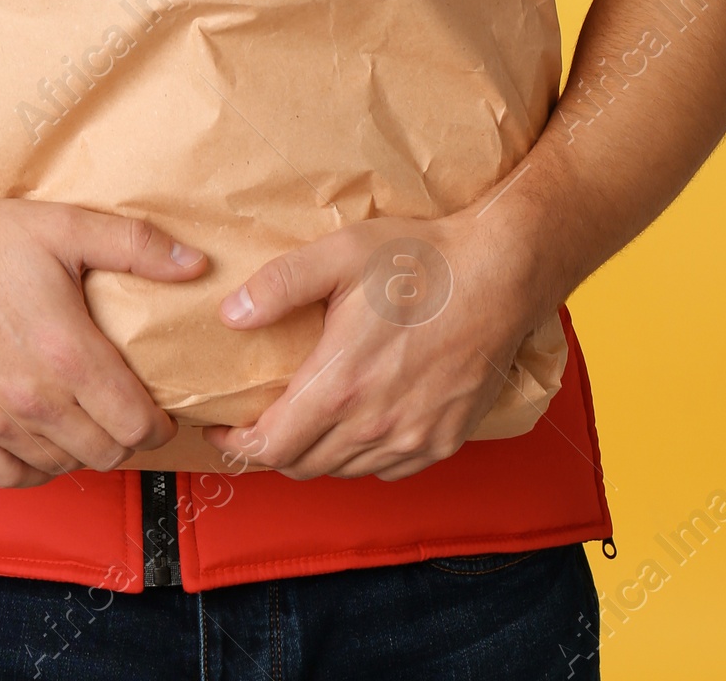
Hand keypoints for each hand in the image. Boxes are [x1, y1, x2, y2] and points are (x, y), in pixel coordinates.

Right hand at [0, 196, 205, 488]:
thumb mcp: (65, 226)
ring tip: (85, 422)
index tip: (159, 412)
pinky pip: (11, 477)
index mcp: (68, 353)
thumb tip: (196, 263)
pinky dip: (34, 469)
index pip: (136, 422)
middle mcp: (35, 399)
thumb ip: (136, 246)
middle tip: (126, 416)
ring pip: (62, 467)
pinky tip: (40, 442)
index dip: (159, 424)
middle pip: (106, 451)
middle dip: (127, 438)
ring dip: (83, 450)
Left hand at [202, 196, 550, 480]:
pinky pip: (388, 470)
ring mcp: (412, 439)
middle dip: (274, 448)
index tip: (226, 426)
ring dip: (318, 454)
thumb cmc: (421, 261)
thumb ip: (279, 285)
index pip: (271, 446)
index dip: (239, 442)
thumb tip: (231, 315)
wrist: (499, 274)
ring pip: (344, 472)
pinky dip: (363, 457)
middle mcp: (374, 426)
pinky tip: (360, 423)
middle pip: (303, 465)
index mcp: (340, 385)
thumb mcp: (340, 253)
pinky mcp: (443, 441)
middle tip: (263, 418)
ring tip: (308, 419)